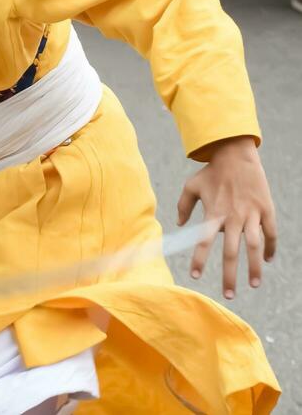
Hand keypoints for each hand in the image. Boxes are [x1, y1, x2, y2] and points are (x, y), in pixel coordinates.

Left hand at [178, 136, 276, 298]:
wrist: (235, 155)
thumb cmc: (211, 171)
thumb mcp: (191, 185)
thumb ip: (183, 205)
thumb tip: (178, 225)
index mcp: (213, 212)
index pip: (203, 241)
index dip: (200, 260)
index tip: (195, 277)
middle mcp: (232, 216)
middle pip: (231, 252)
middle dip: (229, 275)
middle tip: (228, 295)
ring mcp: (251, 214)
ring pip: (255, 247)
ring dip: (255, 268)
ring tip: (254, 284)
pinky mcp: (266, 210)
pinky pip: (271, 234)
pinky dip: (270, 248)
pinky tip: (268, 260)